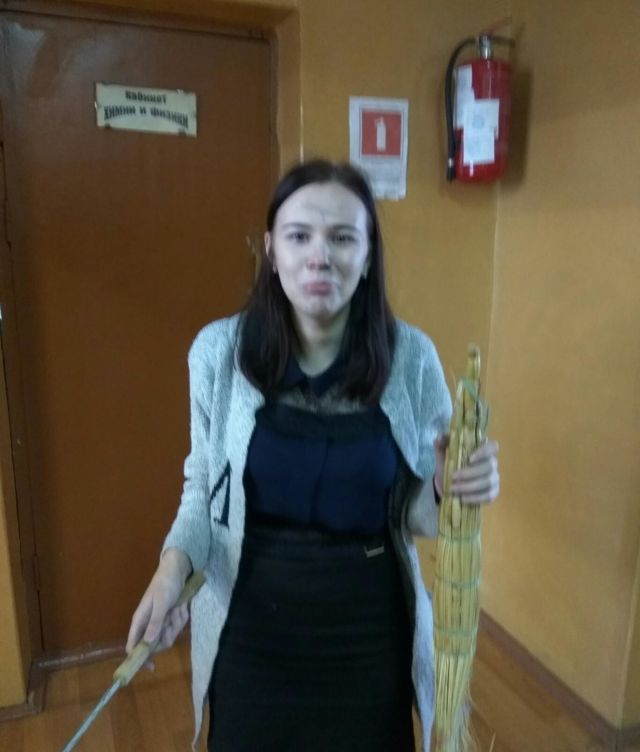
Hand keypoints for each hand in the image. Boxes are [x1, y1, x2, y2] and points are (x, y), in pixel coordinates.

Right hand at [126, 548, 191, 666]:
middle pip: (156, 643)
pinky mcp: (171, 617)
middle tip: (173, 618)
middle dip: (168, 633)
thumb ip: (155, 622)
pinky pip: (177, 626)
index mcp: (140, 620)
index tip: (152, 667)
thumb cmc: (166, 584)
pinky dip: (182, 616)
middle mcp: (148, 623)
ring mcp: (161, 621)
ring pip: (170, 634)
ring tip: (178, 607)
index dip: (139, 659)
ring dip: (177, 622)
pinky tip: (182, 605)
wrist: (178, 570)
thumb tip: (148, 643)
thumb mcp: (161, 602)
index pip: (133, 646)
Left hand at [433, 434, 499, 504]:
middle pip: (490, 466)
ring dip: (470, 486)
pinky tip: (463, 498)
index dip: (484, 452)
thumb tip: (440, 438)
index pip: (492, 446)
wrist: (448, 485)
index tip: (470, 458)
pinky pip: (489, 495)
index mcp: (482, 450)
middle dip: (470, 473)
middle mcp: (492, 463)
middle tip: (453, 477)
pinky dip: (475, 498)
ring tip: (454, 489)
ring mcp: (494, 478)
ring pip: (489, 482)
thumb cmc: (449, 466)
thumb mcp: (443, 455)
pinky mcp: (493, 492)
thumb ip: (441, 444)